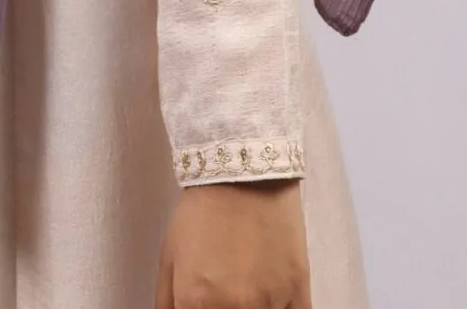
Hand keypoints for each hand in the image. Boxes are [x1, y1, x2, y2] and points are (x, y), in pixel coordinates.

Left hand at [155, 179, 311, 308]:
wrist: (242, 171)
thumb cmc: (200, 212)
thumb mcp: (170, 257)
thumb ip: (167, 304)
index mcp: (196, 302)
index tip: (201, 308)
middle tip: (222, 298)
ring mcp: (270, 303)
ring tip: (244, 290)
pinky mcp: (299, 292)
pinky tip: (269, 300)